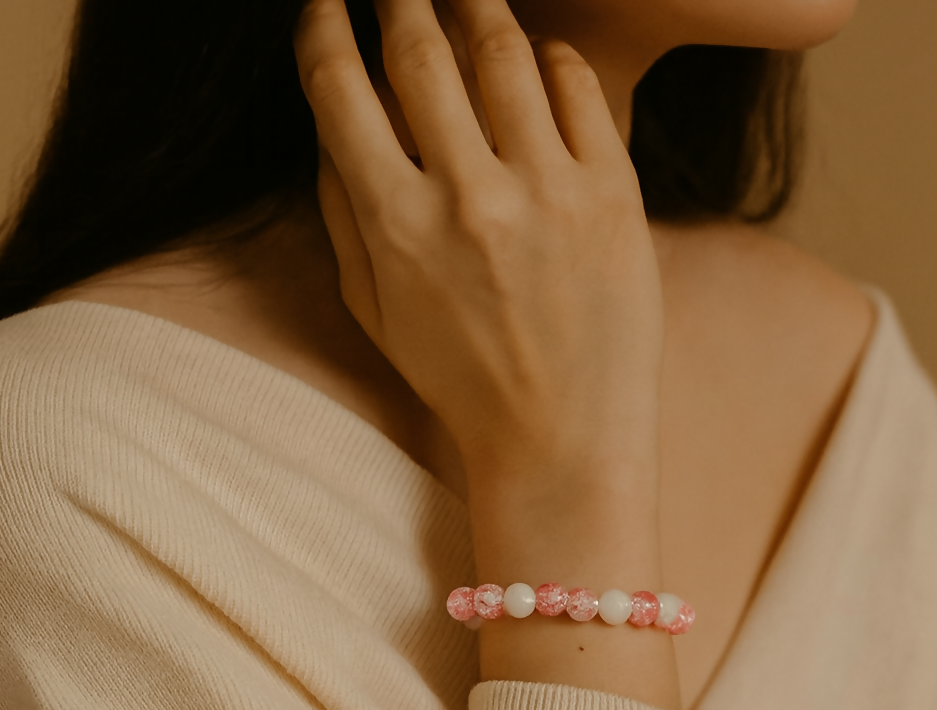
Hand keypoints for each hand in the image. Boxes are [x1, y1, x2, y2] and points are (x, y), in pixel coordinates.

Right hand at [293, 0, 665, 487]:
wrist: (560, 439)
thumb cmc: (462, 382)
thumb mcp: (378, 315)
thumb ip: (344, 218)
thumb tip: (333, 129)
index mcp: (395, 228)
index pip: (340, 91)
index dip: (323, 28)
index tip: (324, 4)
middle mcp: (467, 198)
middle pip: (418, 50)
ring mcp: (546, 192)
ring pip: (501, 50)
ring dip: (474, 7)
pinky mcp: (613, 195)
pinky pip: (577, 87)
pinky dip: (552, 56)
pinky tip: (537, 56)